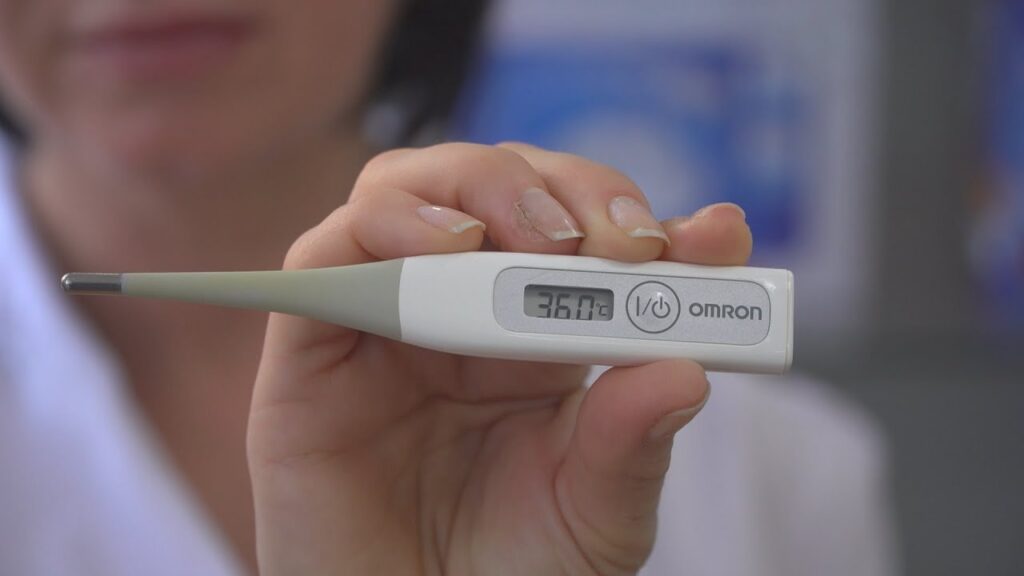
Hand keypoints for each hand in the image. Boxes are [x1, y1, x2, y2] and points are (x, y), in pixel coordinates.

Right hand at [247, 143, 752, 574]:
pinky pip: (324, 255)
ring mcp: (383, 318)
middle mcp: (457, 308)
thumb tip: (683, 370)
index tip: (713, 239)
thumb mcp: (595, 516)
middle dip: (566, 193)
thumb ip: (632, 445)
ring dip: (482, 188)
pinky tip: (449, 250)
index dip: (645, 219)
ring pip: (408, 188)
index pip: (586, 233)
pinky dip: (385, 227)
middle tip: (618, 243)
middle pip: (496, 184)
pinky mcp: (309, 348)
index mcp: (536, 334)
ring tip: (539, 243)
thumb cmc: (505, 573)